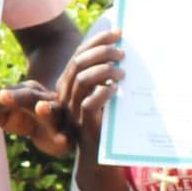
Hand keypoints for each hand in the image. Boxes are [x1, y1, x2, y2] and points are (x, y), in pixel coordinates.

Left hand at [0, 80, 73, 156]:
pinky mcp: (66, 130)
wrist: (58, 130)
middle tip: (2, 97)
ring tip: (41, 109)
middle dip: (14, 96)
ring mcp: (54, 112)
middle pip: (24, 95)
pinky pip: (66, 133)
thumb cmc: (27, 121)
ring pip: (50, 109)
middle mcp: (37, 97)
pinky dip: (64, 137)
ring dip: (46, 109)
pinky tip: (62, 140)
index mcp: (19, 93)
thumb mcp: (6, 117)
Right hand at [59, 30, 125, 147]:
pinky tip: (116, 89)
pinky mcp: (83, 124)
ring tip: (122, 72)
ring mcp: (73, 109)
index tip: (118, 33)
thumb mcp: (105, 94)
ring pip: (82, 79)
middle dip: (102, 52)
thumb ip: (107, 76)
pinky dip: (103, 92)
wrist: (100, 157)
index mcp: (70, 83)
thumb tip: (125, 50)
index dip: (97, 40)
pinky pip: (89, 103)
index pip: (80, 54)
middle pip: (79, 63)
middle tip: (122, 53)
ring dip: (104, 70)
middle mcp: (67, 94)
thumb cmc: (106, 122)